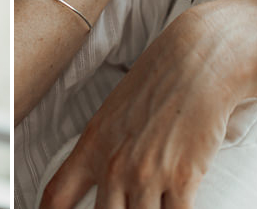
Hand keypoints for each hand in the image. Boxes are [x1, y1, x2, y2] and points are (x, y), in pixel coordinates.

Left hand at [40, 1, 256, 208]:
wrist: (198, 62)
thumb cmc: (159, 81)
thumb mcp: (115, 112)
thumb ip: (104, 149)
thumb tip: (103, 180)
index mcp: (93, 144)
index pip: (57, 196)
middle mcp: (115, 164)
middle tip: (128, 206)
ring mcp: (147, 175)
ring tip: (155, 203)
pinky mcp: (182, 180)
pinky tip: (176, 206)